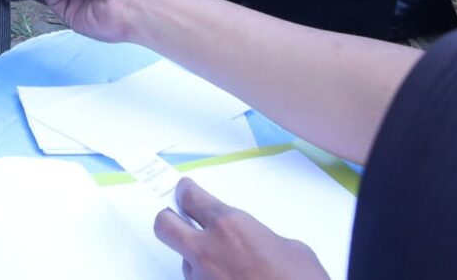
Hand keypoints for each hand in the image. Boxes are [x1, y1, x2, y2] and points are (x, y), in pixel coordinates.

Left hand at [154, 180, 330, 279]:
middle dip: (169, 218)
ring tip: (225, 266)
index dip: (185, 192)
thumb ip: (262, 238)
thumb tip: (258, 244)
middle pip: (164, 225)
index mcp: (229, 226)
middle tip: (178, 217)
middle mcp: (207, 251)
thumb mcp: (292, 249)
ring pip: (183, 261)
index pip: (191, 197)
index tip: (184, 190)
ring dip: (197, 259)